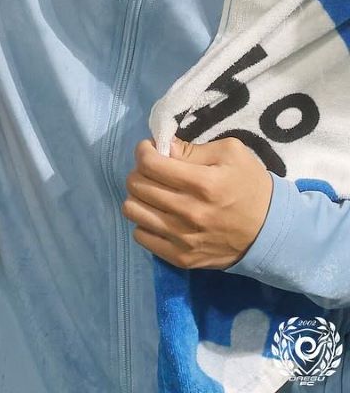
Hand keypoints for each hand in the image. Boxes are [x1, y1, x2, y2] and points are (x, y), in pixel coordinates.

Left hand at [123, 137, 272, 269]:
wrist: (274, 233)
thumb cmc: (252, 187)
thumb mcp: (232, 154)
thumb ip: (193, 149)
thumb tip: (162, 148)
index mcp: (203, 184)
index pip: (149, 163)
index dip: (143, 151)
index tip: (150, 149)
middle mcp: (189, 212)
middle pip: (136, 185)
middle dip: (140, 171)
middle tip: (154, 170)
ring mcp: (183, 239)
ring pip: (132, 210)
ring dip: (139, 196)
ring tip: (154, 193)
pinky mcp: (182, 258)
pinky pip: (141, 236)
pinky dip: (145, 222)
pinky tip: (160, 215)